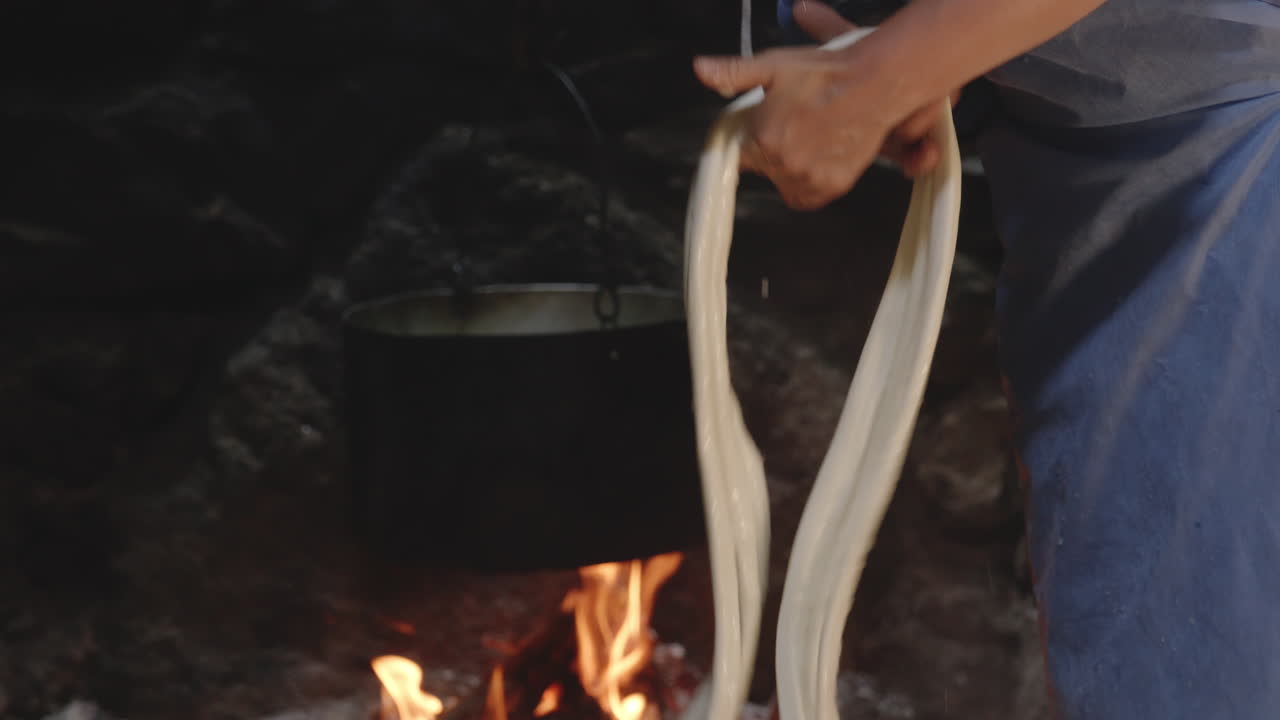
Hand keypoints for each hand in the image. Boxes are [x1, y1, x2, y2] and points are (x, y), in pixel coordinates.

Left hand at [693, 0, 958, 209]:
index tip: (762, 132)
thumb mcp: (773, 66)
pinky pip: (807, 197)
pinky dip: (809, 184)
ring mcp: (808, 177)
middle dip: (772, 151)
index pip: (739, 156)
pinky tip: (818, 159)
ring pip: (784, 185)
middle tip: (793, 127)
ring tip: (807, 141)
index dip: (750, 143)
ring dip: (789, 170)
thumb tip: (700, 70)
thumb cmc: (825, 72)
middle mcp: (783, 163)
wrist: (875, 83)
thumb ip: (734, 73)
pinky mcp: (832, 186)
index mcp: (762, 138)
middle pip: (764, 169)